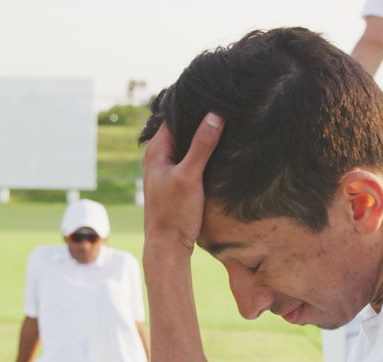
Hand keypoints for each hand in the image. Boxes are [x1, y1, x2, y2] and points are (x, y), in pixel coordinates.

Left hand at [141, 113, 224, 253]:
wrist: (168, 246)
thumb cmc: (174, 213)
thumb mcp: (190, 177)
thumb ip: (202, 145)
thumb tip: (215, 115)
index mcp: (156, 150)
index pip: (174, 116)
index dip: (192, 104)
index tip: (213, 94)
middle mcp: (158, 156)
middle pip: (181, 128)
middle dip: (199, 118)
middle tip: (224, 104)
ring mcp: (166, 169)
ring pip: (185, 144)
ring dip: (201, 135)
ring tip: (225, 121)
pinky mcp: (175, 180)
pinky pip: (189, 157)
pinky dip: (201, 151)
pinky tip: (218, 149)